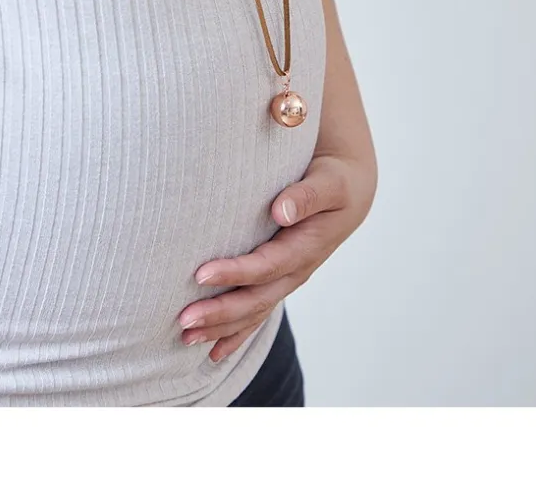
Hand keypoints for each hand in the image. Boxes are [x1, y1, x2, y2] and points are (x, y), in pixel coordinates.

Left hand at [177, 152, 375, 361]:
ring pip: (253, 312)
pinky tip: (212, 352)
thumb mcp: (329, 184)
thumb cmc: (337, 182)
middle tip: (184, 320)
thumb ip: (306, 196)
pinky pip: (257, 313)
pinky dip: (235, 334)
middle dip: (220, 313)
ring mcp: (288, 280)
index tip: (200, 275)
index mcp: (306, 247)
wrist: (351, 192)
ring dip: (220, 327)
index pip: (266, 266)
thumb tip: (281, 211)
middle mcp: (296, 271)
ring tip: (186, 338)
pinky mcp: (280, 281)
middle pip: (256, 299)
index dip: (235, 273)